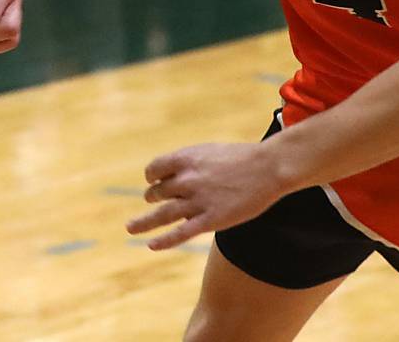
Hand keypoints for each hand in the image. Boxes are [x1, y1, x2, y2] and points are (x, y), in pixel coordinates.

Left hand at [126, 141, 285, 250]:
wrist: (268, 167)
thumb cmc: (242, 157)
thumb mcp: (210, 152)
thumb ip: (190, 163)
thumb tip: (174, 174)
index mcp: (186, 159)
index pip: (154, 170)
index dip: (152, 177)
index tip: (153, 182)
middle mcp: (187, 180)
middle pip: (157, 192)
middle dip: (153, 197)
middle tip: (152, 201)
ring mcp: (197, 201)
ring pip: (162, 214)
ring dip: (144, 222)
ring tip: (131, 228)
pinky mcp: (210, 220)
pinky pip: (180, 233)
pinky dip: (163, 240)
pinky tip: (151, 245)